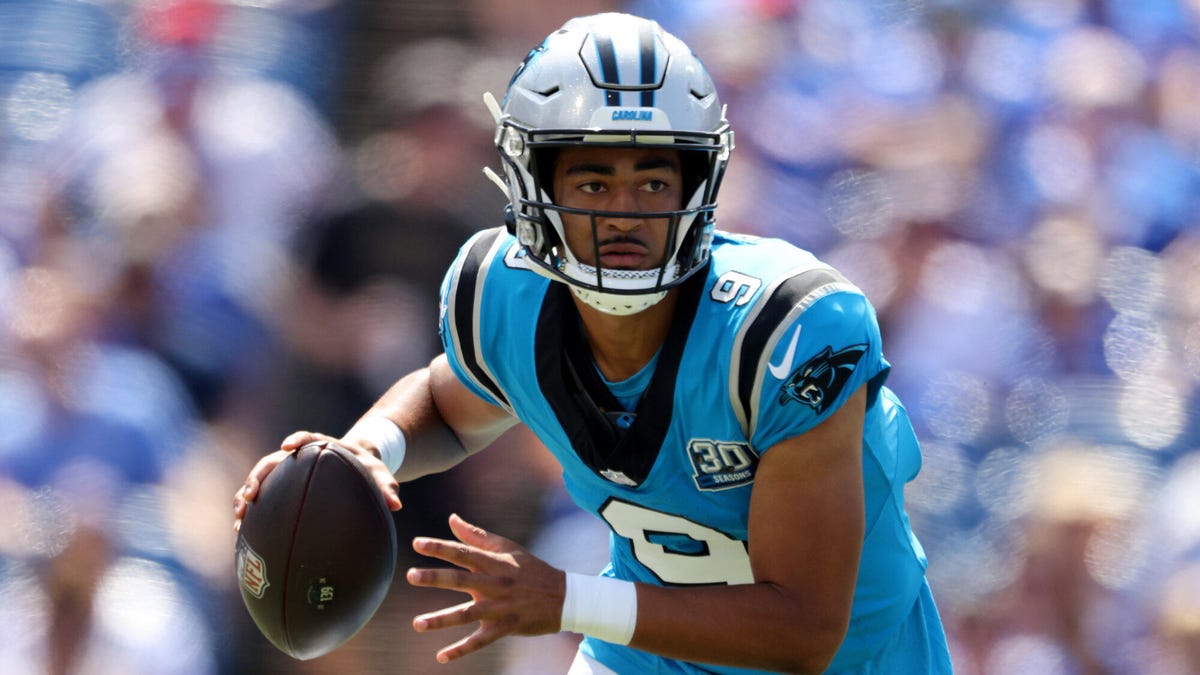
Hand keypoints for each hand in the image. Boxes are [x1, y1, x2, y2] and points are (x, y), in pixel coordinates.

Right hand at [232, 430, 401, 531]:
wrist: (354, 465)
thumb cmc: (366, 468)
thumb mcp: (378, 473)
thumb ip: (386, 485)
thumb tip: (396, 503)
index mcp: (321, 447)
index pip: (307, 439)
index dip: (296, 440)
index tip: (287, 446)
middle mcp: (297, 458)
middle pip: (272, 462)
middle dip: (258, 476)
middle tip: (251, 494)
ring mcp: (285, 473)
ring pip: (260, 480)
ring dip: (245, 496)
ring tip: (239, 517)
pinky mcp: (279, 488)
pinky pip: (261, 498)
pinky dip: (250, 511)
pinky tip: (241, 532)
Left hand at [406, 514, 565, 663]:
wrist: (563, 597)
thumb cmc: (530, 569)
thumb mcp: (507, 549)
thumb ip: (477, 535)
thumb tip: (452, 518)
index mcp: (494, 563)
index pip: (463, 552)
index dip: (440, 547)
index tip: (417, 543)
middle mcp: (495, 584)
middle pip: (461, 580)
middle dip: (435, 578)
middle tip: (410, 575)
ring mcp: (500, 607)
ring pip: (467, 614)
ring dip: (441, 619)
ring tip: (417, 624)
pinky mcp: (505, 628)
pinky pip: (480, 640)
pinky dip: (461, 650)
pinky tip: (441, 656)